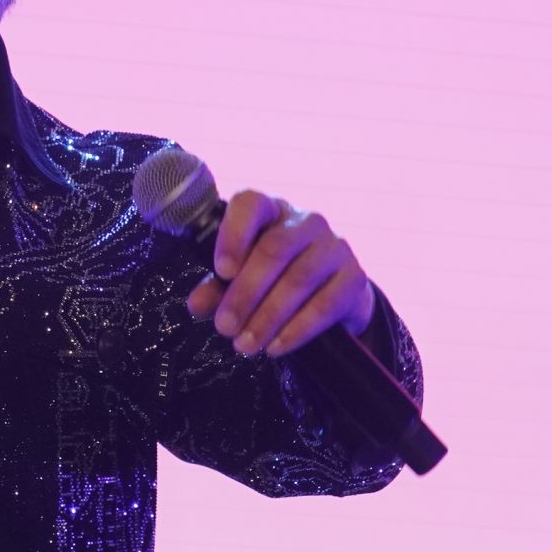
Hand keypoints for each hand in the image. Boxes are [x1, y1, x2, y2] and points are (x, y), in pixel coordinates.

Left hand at [183, 189, 373, 357]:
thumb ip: (217, 289)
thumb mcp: (241, 281)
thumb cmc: (275, 280)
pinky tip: (276, 347)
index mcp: (271, 211)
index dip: (234, 235)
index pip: (251, 204)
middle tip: (225, 328)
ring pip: (299, 279)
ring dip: (268, 317)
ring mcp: (334, 247)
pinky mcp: (354, 278)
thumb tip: (197, 304)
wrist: (332, 297)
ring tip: (245, 345)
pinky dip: (297, 330)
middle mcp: (306, 222)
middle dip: (245, 293)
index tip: (221, 271)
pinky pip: (325, 304)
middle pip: (274, 249)